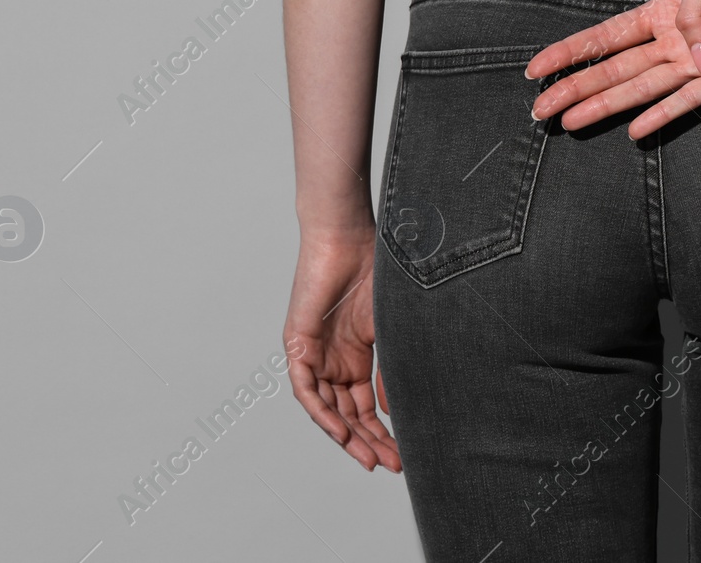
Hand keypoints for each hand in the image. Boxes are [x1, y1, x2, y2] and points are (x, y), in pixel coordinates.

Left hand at [283, 227, 401, 471]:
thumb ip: (390, 371)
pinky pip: (305, 389)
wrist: (348, 235)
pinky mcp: (297, 344)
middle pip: (348, 413)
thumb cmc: (374, 269)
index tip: (403, 455)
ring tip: (370, 457)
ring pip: (327, 408)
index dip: (383, 431)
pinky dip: (322, 412)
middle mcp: (333, 360)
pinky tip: (341, 432)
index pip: (366, 405)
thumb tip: (395, 413)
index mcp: (356, 356)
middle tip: (392, 464)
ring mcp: (314, 353)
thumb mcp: (389, 329)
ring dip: (347, 435)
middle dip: (369, 441)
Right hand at [526, 0, 700, 138]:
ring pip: (640, 89)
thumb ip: (690, 12)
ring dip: (605, 106)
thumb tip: (689, 59)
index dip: (570, 52)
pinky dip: (661, 117)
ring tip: (569, 122)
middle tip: (539, 110)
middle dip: (575, 88)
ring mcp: (697, 63)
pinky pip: (687, 103)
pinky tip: (633, 132)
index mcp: (663, 10)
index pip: (606, 36)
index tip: (536, 69)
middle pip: (614, 69)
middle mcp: (674, 41)